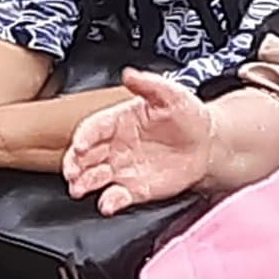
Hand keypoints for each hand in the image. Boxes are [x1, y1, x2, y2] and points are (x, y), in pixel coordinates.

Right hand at [64, 70, 214, 214]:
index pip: (93, 127)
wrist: (208, 143)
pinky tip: (107, 204)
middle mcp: (115, 145)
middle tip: (71, 172)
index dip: (83, 136)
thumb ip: (149, 85)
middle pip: (85, 155)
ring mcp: (123, 168)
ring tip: (79, 189)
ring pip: (94, 177)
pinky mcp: (135, 189)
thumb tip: (129, 73)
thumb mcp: (171, 94)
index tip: (80, 145)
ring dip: (83, 184)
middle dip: (74, 164)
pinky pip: (117, 196)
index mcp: (118, 121)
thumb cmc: (187, 115)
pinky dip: (109, 202)